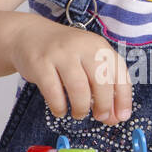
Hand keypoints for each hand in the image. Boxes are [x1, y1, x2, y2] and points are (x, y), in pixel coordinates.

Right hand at [7, 14, 132, 124]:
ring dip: (81, 108)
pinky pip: (54, 92)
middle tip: (99, 117)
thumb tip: (115, 117)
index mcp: (98, 46)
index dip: (123, 98)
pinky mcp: (40, 63)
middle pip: (101, 82)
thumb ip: (103, 86)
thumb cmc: (63, 53)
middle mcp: (82, 46)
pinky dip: (59, 107)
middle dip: (103, 106)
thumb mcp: (87, 62)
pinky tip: (60, 110)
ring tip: (79, 114)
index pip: (119, 74)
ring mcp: (60, 53)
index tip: (121, 117)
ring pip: (79, 89)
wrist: (28, 34)